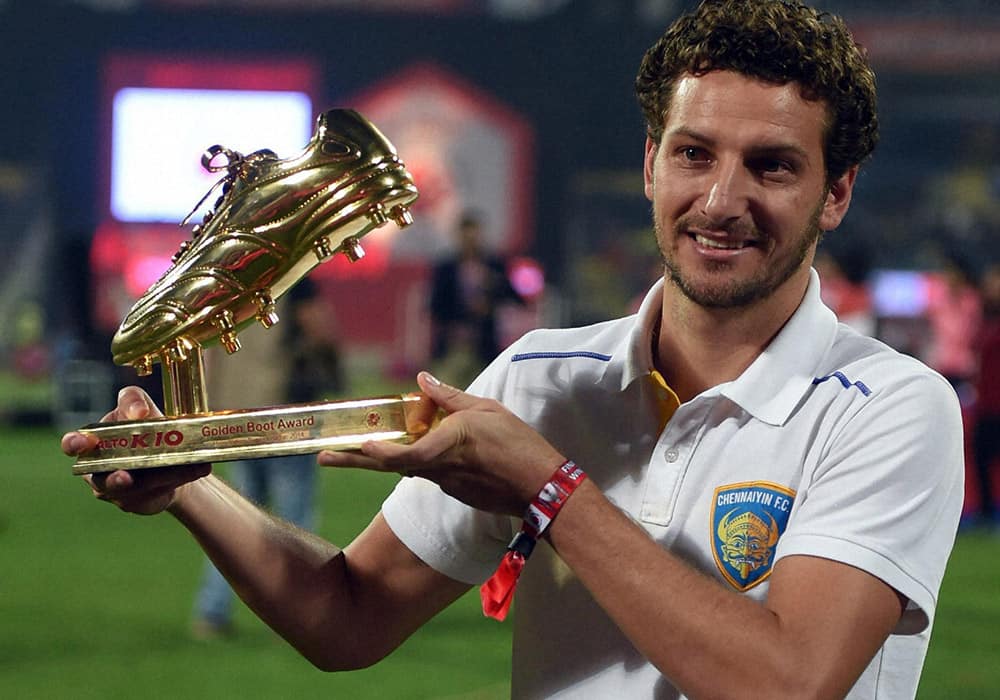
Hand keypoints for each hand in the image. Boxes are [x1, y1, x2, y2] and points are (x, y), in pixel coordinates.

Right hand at [61, 386, 210, 514]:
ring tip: (186, 466)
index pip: (74, 445)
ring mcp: (120, 491)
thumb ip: (134, 401)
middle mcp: (101, 472)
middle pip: (106, 479)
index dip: (74, 444)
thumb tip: (140, 412)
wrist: (165, 453)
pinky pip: (160, 492)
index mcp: (93, 444)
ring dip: (163, 476)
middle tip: (125, 476)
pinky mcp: (142, 502)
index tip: (84, 442)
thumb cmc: (143, 425)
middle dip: (116, 479)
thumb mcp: (138, 406)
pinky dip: (181, 478)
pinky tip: (200, 467)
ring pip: (139, 487)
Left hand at [318, 372, 564, 516]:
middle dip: (353, 460)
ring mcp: (447, 484)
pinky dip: (422, 459)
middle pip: (389, 466)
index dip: (379, 452)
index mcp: (447, 445)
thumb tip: (422, 380)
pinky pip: (432, 472)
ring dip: (389, 456)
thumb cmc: (518, 444)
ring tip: (364, 445)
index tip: (360, 444)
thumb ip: (449, 397)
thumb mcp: (486, 409)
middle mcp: (440, 469)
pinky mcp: (457, 492)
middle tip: (322, 457)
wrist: (543, 486)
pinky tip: (429, 448)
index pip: (404, 455)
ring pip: (411, 467)